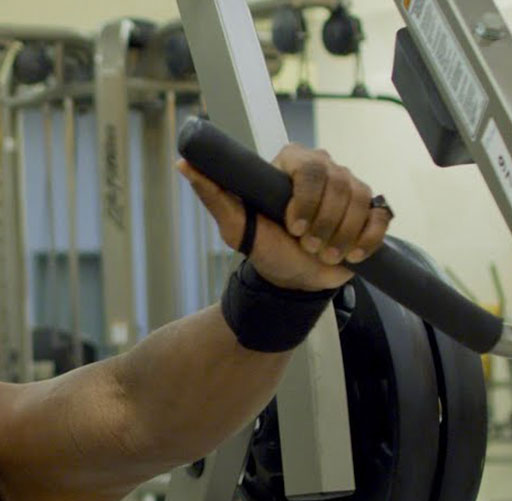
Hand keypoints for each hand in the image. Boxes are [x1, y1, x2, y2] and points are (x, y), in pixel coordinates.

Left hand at [177, 145, 392, 290]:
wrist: (290, 275)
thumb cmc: (263, 244)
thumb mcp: (234, 223)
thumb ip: (212, 192)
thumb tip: (183, 163)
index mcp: (292, 162)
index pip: (309, 168)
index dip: (305, 201)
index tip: (292, 227)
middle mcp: (325, 167)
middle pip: (339, 184)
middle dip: (322, 223)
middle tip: (306, 245)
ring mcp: (351, 187)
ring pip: (360, 201)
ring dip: (340, 236)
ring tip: (322, 252)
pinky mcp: (371, 210)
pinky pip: (380, 218)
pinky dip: (367, 240)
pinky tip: (351, 255)